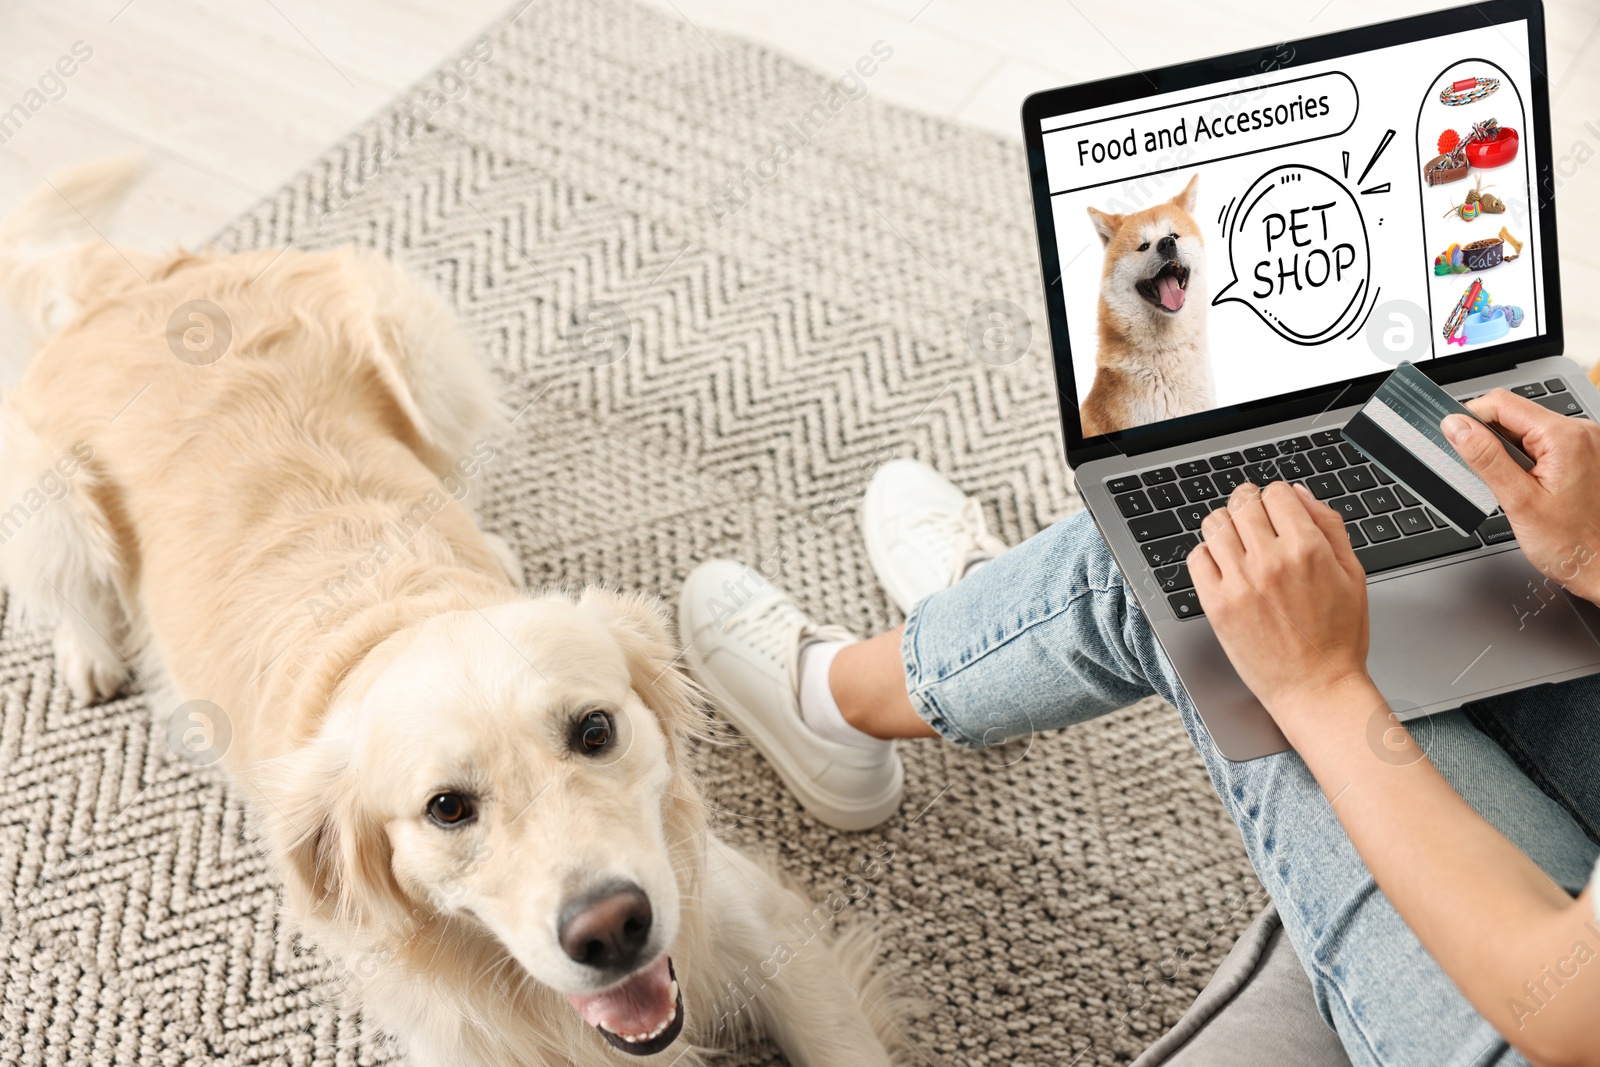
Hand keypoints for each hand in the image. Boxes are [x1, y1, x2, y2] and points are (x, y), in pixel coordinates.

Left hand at [1188, 481, 1371, 733]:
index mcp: (1307, 549)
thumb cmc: (1338, 637)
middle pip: (1242, 503)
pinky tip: (1223, 565)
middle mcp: (1270, 561)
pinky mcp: (1216, 604)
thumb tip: (1300, 494)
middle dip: (1249, 504)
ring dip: (1226, 525)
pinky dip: (1207, 553)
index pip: (1276, 492)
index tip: (1276, 508)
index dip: (1276, 496)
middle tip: (1253, 518)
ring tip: (1237, 541)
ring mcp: (1239, 583)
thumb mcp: (1353, 574)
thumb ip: (1329, 526)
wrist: (1316, 688)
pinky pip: (1197, 558)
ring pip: (1215, 524)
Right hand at [1446, 389, 1599, 602]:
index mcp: (1565, 437)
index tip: (1452, 436)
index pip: (1503, 403)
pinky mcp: (1585, 455)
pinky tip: (1525, 485)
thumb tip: (1457, 427)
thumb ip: (1485, 458)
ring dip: (1508, 451)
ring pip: (1528, 430)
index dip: (1470, 417)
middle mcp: (1581, 433)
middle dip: (1489, 439)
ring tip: (1509, 486)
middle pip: (1515, 415)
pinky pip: (1544, 444)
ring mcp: (1586, 443)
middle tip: (1479, 473)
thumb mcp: (1518, 501)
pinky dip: (1526, 459)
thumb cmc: (1573, 544)